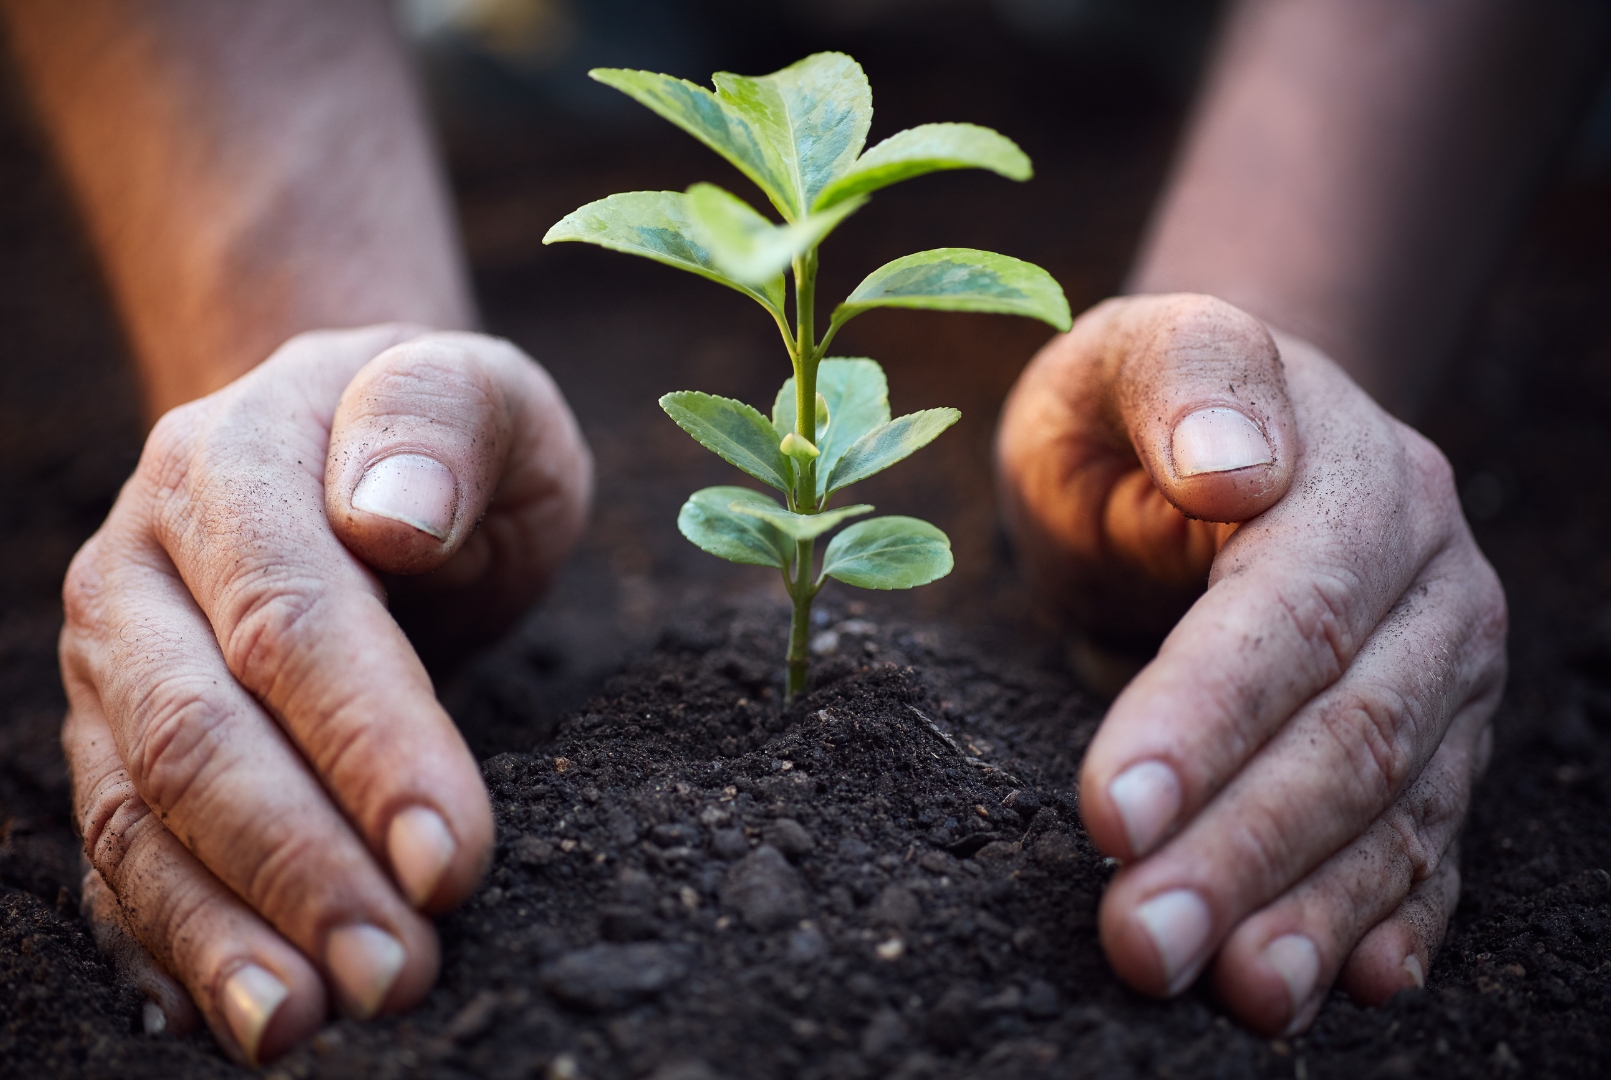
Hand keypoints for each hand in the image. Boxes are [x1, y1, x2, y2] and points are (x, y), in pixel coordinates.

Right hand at [59, 325, 590, 1061]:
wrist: (338, 443)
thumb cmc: (439, 435)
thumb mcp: (478, 388)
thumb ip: (443, 420)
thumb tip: (392, 515)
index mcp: (234, 466)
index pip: (291, 619)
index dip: (366, 743)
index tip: (450, 854)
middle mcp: (145, 570)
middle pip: (197, 734)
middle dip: (298, 863)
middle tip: (401, 970)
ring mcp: (118, 664)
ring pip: (141, 811)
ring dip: (225, 928)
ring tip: (309, 1022)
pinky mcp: (120, 742)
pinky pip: (122, 852)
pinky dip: (172, 939)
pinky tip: (239, 1010)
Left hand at [996, 294, 1505, 1033]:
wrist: (1220, 433)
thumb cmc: (1143, 404)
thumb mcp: (1132, 350)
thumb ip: (1185, 376)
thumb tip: (1237, 460)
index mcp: (1356, 481)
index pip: (1289, 617)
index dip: (1205, 718)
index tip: (1111, 811)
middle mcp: (1426, 585)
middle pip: (1346, 735)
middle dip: (1243, 848)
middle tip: (1140, 943)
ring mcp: (1443, 672)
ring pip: (1391, 806)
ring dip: (1311, 909)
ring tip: (1239, 994)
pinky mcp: (1435, 740)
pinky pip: (1428, 840)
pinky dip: (1393, 915)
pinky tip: (1349, 980)